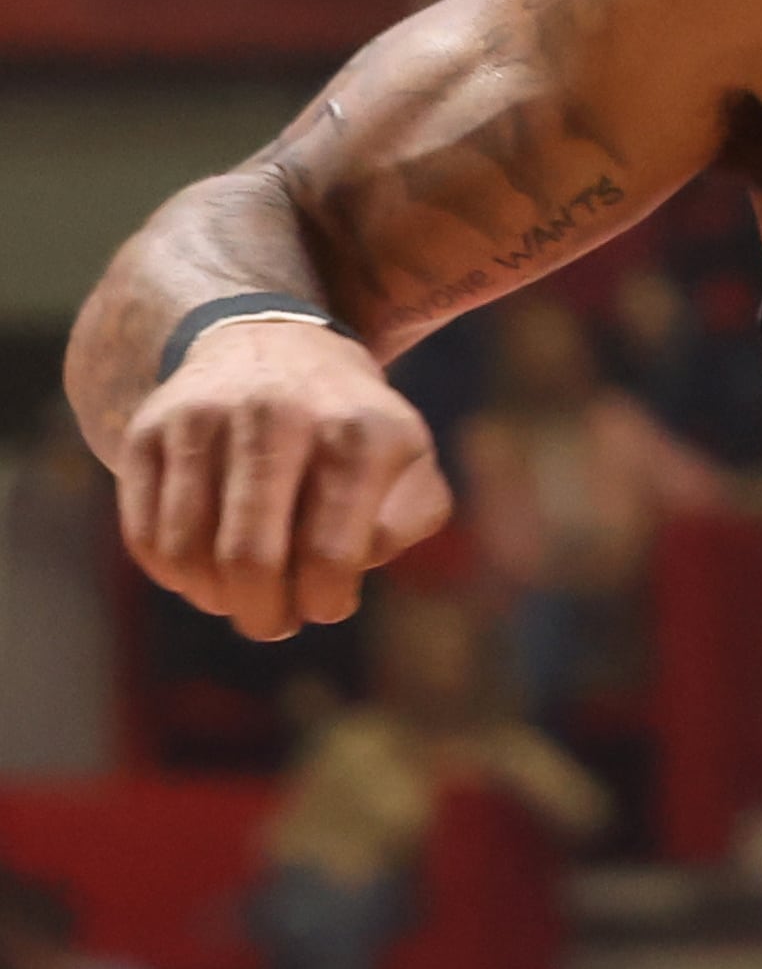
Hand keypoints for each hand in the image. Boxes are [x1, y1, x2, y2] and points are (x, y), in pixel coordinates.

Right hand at [117, 318, 451, 639]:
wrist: (276, 346)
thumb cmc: (352, 429)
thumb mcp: (409, 462)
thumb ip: (405, 521)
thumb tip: (352, 566)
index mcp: (357, 433)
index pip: (330, 555)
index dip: (323, 602)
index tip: (325, 605)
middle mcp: (277, 416)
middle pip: (249, 559)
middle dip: (262, 614)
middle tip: (273, 623)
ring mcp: (204, 419)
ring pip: (187, 551)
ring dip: (213, 597)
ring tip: (237, 597)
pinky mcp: (149, 431)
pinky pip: (146, 534)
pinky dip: (172, 572)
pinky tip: (202, 569)